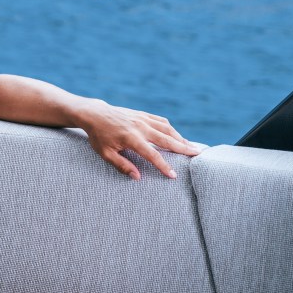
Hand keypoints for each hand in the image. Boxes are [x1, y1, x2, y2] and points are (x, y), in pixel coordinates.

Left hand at [77, 100, 201, 179]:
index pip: (152, 155)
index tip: (173, 175)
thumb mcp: (105, 153)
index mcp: (131, 138)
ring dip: (181, 138)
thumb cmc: (98, 136)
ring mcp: (142, 119)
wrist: (95, 114)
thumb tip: (137, 177)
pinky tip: (177, 136)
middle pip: (167, 139)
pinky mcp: (142, 114)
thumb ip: (122, 165)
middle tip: (197, 155)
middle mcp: (140, 127)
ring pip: (167, 129)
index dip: (163, 166)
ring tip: (191, 147)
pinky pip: (161, 121)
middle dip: (183, 148)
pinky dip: (171, 129)